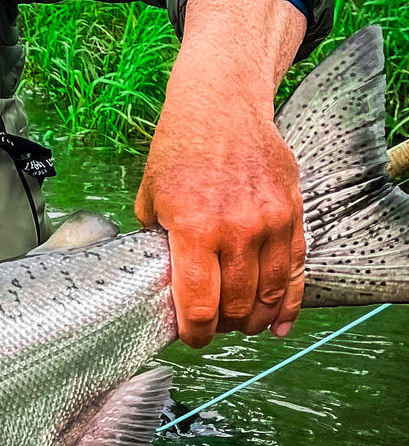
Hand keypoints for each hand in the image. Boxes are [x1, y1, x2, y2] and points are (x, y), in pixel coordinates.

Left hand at [136, 103, 304, 346]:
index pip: (199, 302)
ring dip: (255, 318)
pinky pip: (295, 269)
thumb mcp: (150, 197)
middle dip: (223, 326)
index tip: (191, 338)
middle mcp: (237, 230)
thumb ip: (156, 240)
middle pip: (236, 304)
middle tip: (214, 328)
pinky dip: (288, 301)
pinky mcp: (292, 213)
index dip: (195, 331)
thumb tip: (158, 275)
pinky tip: (278, 322)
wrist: (221, 108)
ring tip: (242, 326)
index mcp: (194, 229)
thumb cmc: (179, 150)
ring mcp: (270, 222)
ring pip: (269, 292)